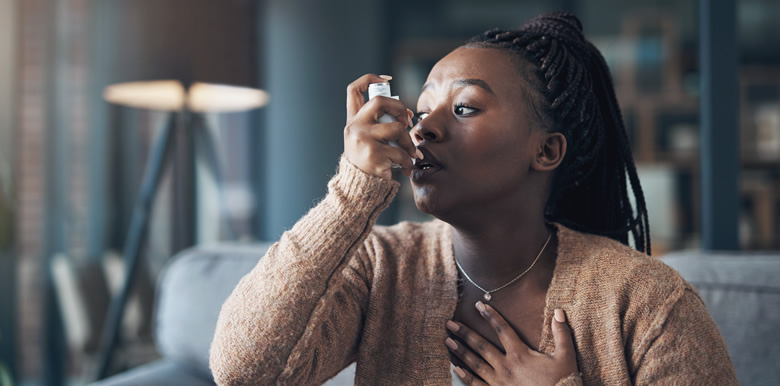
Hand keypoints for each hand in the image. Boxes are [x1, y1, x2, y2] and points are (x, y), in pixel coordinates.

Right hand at [344, 74, 419, 179]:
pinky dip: (408, 161)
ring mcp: (363, 140)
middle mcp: (354, 127)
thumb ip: (380, 124)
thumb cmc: (370, 161)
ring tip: (411, 153)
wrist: (360, 188)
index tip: (387, 80)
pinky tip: (407, 168)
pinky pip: (400, 152)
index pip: (354, 90)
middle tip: (406, 122)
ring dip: (409, 141)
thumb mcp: (367, 139)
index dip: (370, 79)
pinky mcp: (373, 155)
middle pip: (379, 101)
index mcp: (353, 121)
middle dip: (399, 107)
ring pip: (397, 128)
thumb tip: (406, 115)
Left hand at [445, 302, 577, 384]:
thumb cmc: (563, 382)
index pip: (502, 330)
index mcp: (520, 354)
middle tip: (449, 323)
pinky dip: (465, 377)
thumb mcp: (565, 357)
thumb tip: (559, 311)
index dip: (490, 316)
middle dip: (464, 333)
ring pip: (475, 364)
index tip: (479, 304)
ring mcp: (499, 382)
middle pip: (481, 346)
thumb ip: (561, 333)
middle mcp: (506, 366)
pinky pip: (477, 385)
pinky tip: (456, 369)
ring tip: (448, 341)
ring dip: (460, 351)